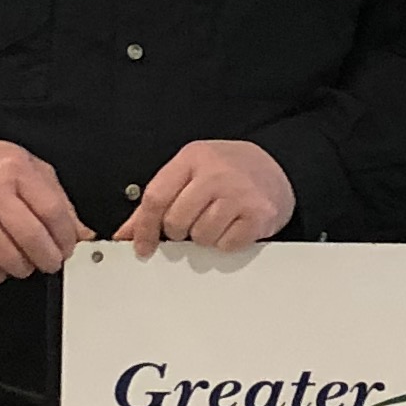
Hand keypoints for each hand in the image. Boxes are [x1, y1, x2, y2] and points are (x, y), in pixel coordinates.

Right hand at [0, 138, 86, 281]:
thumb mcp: (28, 168)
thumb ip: (57, 198)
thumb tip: (82, 233)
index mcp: (16, 170)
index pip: (52, 211)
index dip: (66, 236)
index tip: (68, 246)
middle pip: (33, 239)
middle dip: (50, 259)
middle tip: (52, 261)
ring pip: (9, 259)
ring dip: (25, 269)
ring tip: (27, 262)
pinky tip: (2, 263)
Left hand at [116, 140, 295, 253]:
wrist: (277, 165)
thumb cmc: (228, 170)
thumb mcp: (190, 173)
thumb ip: (158, 201)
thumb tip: (128, 233)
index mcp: (192, 158)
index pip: (156, 197)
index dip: (144, 228)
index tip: (142, 246)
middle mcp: (215, 173)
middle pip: (176, 222)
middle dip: (179, 231)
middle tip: (192, 222)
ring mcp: (238, 193)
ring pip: (201, 237)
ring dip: (205, 237)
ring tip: (217, 219)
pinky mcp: (258, 214)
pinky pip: (226, 244)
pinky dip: (226, 242)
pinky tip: (233, 225)